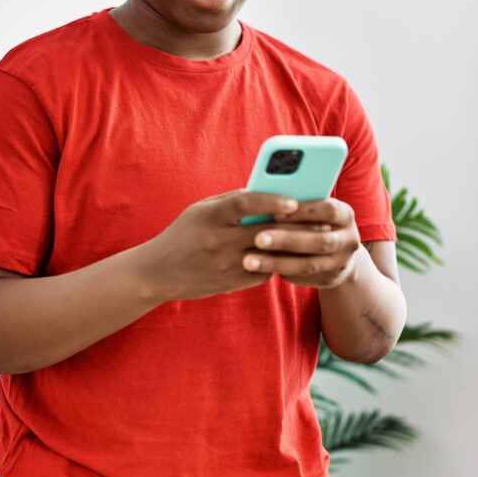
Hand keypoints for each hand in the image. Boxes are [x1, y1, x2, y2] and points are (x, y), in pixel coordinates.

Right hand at [138, 189, 304, 301]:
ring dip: (293, 248)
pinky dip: (276, 263)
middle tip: (320, 221)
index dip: (271, 200)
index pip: (245, 203)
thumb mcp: (200, 210)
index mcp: (210, 216)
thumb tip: (266, 193)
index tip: (293, 201)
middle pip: (265, 231)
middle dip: (295, 226)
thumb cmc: (182, 235)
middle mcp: (218, 241)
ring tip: (313, 240)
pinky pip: (262, 272)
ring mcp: (224, 265)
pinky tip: (290, 258)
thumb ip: (231, 201)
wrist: (157, 273)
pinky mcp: (230, 283)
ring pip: (269, 255)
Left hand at [244, 197, 361, 289]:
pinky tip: (258, 269)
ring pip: (308, 265)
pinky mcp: (328, 280)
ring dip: (277, 262)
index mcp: (345, 214)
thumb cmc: (313, 220)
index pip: (327, 210)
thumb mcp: (311, 209)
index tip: (274, 212)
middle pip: (319, 241)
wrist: (335, 251)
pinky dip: (279, 271)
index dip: (302, 211)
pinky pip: (301, 277)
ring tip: (249, 261)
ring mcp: (341, 263)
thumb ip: (295, 205)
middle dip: (286, 240)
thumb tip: (262, 199)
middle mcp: (349, 240)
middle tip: (257, 238)